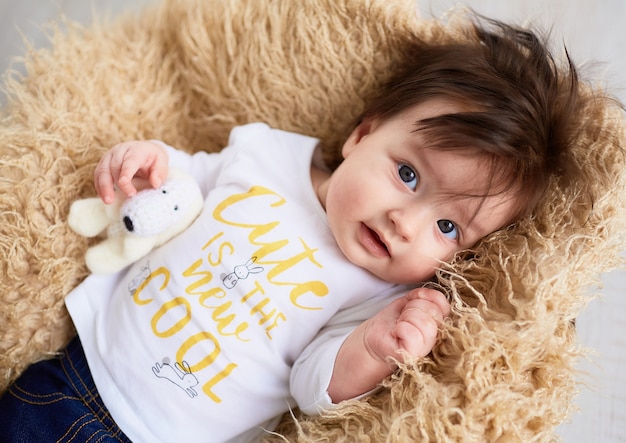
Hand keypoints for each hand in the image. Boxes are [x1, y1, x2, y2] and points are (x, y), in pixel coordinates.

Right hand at [94, 140, 168, 203]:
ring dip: (104, 186)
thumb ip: (159, 173)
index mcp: (136, 150)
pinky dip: (100, 186)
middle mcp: (120, 150)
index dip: (126, 171)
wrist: (145, 150)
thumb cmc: (153, 160)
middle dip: (120, 183)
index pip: (130, 160)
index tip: (124, 182)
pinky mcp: (103, 163)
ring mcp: (110, 156)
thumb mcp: (162, 164)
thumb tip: (155, 184)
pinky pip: (98, 175)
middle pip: (115, 166)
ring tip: (108, 201)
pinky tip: (104, 197)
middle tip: (130, 195)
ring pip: (103, 170)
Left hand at [327, 287, 449, 402]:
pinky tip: (396, 332)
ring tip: (400, 324)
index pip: (442, 304)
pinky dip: (401, 328)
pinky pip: (412, 333)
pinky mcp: (413, 356)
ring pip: (425, 321)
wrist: (374, 338)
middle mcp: (438, 339)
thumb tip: (428, 293)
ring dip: (406, 317)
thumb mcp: (410, 302)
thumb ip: (424, 296)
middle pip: (433, 312)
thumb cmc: (393, 321)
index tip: (411, 307)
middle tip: (403, 317)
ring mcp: (427, 349)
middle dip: (413, 308)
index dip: (423, 299)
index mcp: (440, 324)